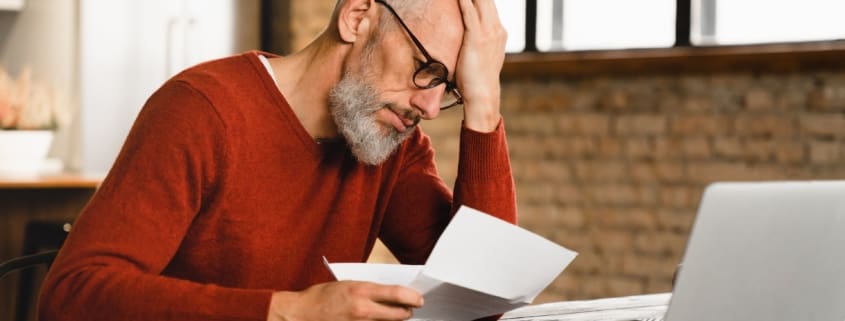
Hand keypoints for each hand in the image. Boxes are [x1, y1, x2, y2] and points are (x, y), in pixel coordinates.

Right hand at [267, 281, 423, 320]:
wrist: (300, 314)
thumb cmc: (321, 297)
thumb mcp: (348, 285)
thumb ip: (370, 291)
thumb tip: (391, 294)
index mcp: (361, 291)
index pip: (398, 294)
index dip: (413, 297)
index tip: (418, 299)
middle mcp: (363, 310)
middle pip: (400, 314)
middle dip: (407, 312)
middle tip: (409, 309)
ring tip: (390, 315)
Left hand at [456, 0, 507, 131]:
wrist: (483, 95)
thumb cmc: (477, 79)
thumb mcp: (481, 55)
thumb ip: (478, 42)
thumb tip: (469, 39)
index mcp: (498, 31)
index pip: (488, 3)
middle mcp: (497, 28)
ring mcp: (489, 32)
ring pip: (480, 0)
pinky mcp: (477, 37)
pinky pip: (469, 11)